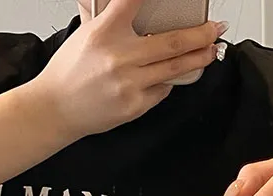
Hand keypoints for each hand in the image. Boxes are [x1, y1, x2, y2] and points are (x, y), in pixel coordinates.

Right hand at [30, 0, 226, 140]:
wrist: (58, 108)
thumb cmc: (70, 71)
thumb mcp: (84, 34)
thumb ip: (104, 15)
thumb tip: (117, 1)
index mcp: (104, 32)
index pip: (132, 1)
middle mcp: (120, 57)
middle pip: (172, 42)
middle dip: (200, 35)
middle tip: (215, 29)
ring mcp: (130, 83)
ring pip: (175, 69)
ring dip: (199, 58)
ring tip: (211, 50)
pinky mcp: (136, 105)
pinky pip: (163, 89)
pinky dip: (170, 80)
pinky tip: (176, 74)